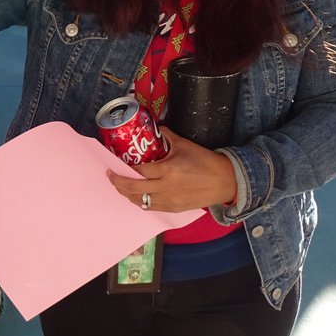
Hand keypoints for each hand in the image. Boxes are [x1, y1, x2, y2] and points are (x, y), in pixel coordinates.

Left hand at [106, 127, 236, 212]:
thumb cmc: (206, 162)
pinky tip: (135, 196)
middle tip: (110, 176)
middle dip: (118, 183)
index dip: (125, 168)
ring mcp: (169, 200)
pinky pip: (150, 208)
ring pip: (140, 201)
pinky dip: (140, 201)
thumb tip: (158, 127)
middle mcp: (166, 187)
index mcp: (168, 170)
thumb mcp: (185, 145)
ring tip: (119, 186)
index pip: (139, 170)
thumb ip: (168, 136)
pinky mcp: (174, 208)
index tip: (115, 163)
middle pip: (133, 188)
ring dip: (127, 194)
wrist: (226, 181)